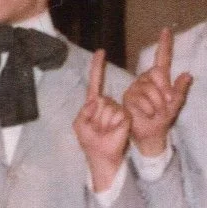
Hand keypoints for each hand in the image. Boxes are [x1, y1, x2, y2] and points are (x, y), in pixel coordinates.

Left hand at [72, 49, 129, 191]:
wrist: (103, 156)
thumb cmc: (91, 142)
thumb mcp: (80, 126)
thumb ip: (83, 112)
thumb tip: (95, 101)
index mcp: (95, 104)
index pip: (95, 82)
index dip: (97, 67)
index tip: (101, 51)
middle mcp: (107, 103)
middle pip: (100, 100)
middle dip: (95, 117)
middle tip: (97, 130)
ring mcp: (118, 109)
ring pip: (108, 108)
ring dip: (103, 123)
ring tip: (104, 132)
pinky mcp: (126, 117)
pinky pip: (118, 115)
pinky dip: (113, 125)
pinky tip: (113, 132)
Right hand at [123, 27, 191, 156]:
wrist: (151, 134)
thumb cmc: (162, 120)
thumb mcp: (175, 105)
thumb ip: (181, 90)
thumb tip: (188, 74)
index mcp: (159, 79)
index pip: (161, 58)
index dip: (164, 44)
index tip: (166, 30)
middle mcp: (146, 80)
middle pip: (156, 73)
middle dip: (164, 89)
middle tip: (167, 103)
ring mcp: (136, 87)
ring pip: (149, 88)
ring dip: (157, 102)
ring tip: (156, 112)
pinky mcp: (128, 97)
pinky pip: (141, 98)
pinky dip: (148, 108)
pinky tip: (148, 114)